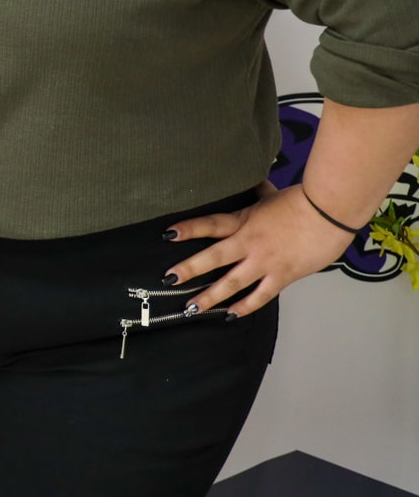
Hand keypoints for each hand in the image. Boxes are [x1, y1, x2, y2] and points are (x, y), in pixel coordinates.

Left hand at [164, 181, 355, 317]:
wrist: (329, 213)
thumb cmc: (302, 201)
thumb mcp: (271, 196)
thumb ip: (258, 193)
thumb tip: (253, 181)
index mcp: (244, 221)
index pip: (210, 225)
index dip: (188, 229)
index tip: (167, 234)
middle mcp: (249, 243)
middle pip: (213, 258)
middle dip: (189, 269)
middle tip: (169, 279)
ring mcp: (264, 262)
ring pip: (232, 283)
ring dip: (211, 296)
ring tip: (192, 308)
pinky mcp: (282, 276)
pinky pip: (260, 295)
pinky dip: (245, 307)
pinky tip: (230, 315)